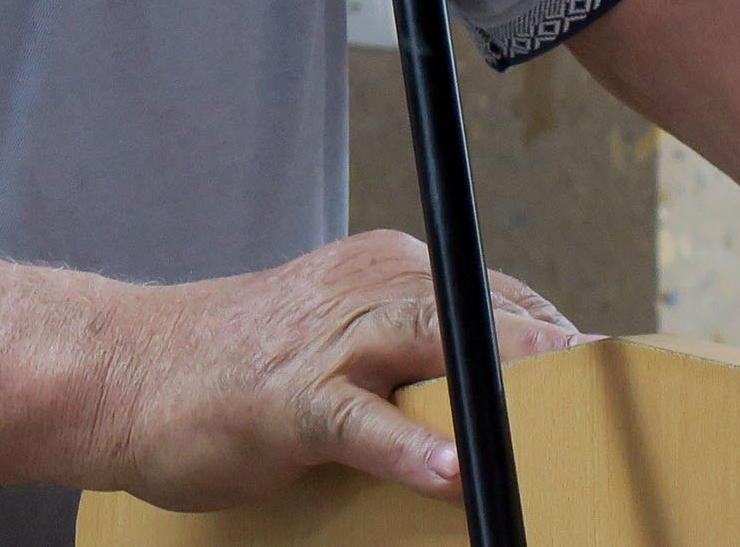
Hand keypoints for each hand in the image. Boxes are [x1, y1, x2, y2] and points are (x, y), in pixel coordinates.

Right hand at [86, 231, 585, 510]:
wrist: (123, 370)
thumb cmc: (240, 368)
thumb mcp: (343, 343)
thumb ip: (418, 357)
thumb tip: (507, 402)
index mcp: (388, 270)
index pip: (500, 299)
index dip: (561, 346)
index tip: (616, 392)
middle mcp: (367, 289)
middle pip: (481, 311)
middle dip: (551, 354)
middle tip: (616, 398)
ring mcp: (327, 341)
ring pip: (429, 342)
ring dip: (498, 375)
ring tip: (560, 403)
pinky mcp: (287, 399)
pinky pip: (357, 420)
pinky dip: (406, 444)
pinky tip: (449, 469)